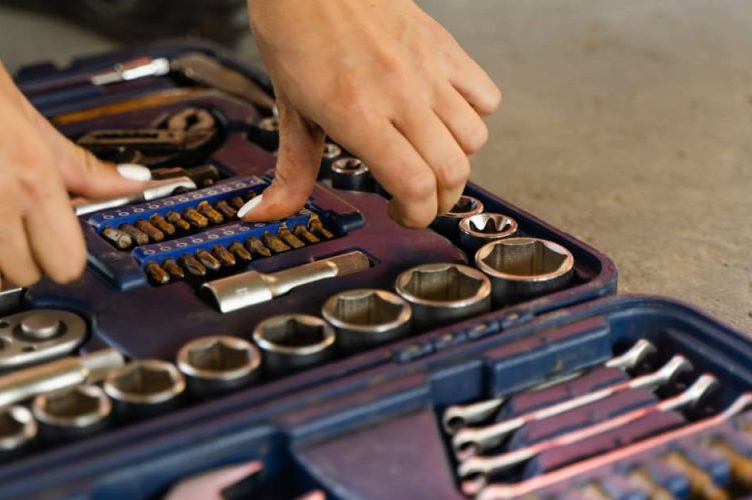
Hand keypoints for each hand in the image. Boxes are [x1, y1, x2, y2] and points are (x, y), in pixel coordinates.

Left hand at [240, 0, 500, 226]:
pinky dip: (474, 116)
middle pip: (452, 171)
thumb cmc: (296, 33)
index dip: (417, 214)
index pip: (414, 185)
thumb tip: (265, 213)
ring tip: (431, 158)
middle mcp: (399, 94)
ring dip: (457, 160)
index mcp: (357, 115)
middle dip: (440, 200)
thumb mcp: (289, 111)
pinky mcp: (444, 48)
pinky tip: (445, 117)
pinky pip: (486, 95)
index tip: (402, 214)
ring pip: (474, 138)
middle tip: (419, 198)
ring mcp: (427, 70)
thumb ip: (291, 171)